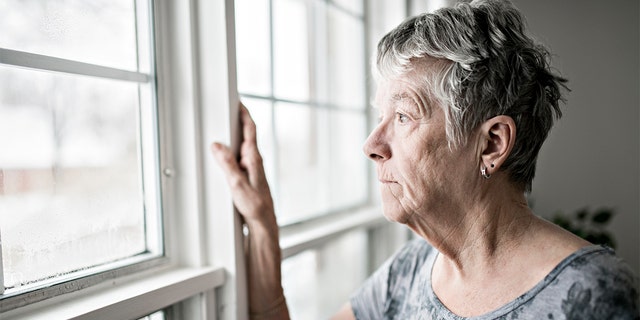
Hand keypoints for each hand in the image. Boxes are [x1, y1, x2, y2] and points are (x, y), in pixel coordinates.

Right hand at [211, 103, 274, 223]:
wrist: (263, 222)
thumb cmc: (255, 206)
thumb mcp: (237, 185)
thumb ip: (227, 164)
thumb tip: (217, 145)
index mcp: (254, 159)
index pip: (250, 129)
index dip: (244, 114)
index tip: (238, 101)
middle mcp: (254, 161)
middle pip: (246, 135)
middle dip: (237, 121)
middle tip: (228, 109)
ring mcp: (252, 168)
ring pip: (241, 147)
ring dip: (233, 137)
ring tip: (222, 128)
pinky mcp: (248, 176)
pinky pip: (238, 158)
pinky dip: (231, 152)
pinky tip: (223, 155)